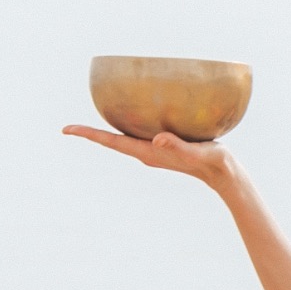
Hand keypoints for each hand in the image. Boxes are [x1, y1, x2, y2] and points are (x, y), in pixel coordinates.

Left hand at [62, 125, 233, 183]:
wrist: (223, 174)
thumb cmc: (213, 163)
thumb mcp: (197, 152)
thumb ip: (178, 146)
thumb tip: (158, 138)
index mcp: (148, 152)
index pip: (112, 142)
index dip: (89, 135)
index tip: (67, 130)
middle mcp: (146, 151)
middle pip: (111, 141)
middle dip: (91, 134)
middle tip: (67, 128)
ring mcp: (154, 150)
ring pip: (123, 139)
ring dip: (106, 131)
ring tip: (91, 119)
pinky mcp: (164, 145)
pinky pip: (137, 134)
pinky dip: (126, 125)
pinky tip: (128, 115)